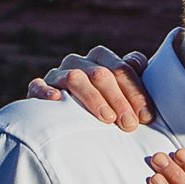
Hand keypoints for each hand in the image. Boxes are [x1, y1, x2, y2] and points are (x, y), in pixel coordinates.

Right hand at [26, 49, 156, 128]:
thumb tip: (143, 66)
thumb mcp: (122, 94)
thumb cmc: (103, 107)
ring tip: (106, 118)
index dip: (136, 92)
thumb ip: (135, 80)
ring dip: (93, 98)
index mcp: (100, 58)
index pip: (121, 68)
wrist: (63, 120)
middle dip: (119, 99)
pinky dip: (46, 92)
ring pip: (75, 78)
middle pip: (101, 74)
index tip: (147, 117)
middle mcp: (78, 62)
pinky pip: (38, 86)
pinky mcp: (36, 89)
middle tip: (130, 125)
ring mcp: (57, 75)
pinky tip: (57, 101)